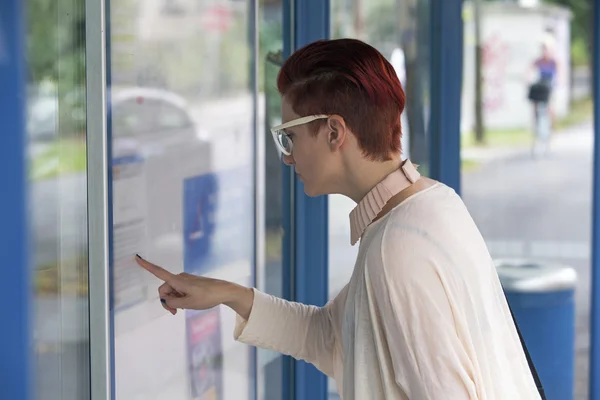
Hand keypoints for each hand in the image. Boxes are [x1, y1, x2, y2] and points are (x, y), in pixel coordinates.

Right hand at [134, 254, 253, 317]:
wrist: (224, 291)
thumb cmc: (207, 297)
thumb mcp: (188, 304)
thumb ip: (172, 303)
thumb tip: (165, 300)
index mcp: (178, 280)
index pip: (158, 272)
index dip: (146, 266)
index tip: (136, 257)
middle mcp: (179, 277)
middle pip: (164, 290)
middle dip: (166, 301)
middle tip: (175, 313)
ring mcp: (184, 280)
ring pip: (171, 292)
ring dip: (174, 301)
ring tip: (186, 307)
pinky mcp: (189, 283)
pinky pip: (178, 291)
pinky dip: (180, 298)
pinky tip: (189, 303)